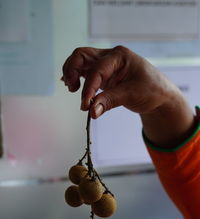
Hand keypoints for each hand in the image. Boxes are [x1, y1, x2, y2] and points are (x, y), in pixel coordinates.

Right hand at [62, 46, 194, 147]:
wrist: (159, 94)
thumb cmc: (151, 90)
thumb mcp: (132, 94)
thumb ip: (110, 101)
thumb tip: (92, 111)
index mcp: (119, 56)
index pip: (97, 70)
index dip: (88, 89)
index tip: (85, 106)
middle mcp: (110, 56)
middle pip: (82, 55)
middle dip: (72, 70)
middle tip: (71, 88)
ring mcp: (106, 65)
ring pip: (81, 61)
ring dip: (72, 73)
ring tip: (72, 89)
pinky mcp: (103, 75)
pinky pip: (85, 71)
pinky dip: (77, 77)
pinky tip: (72, 86)